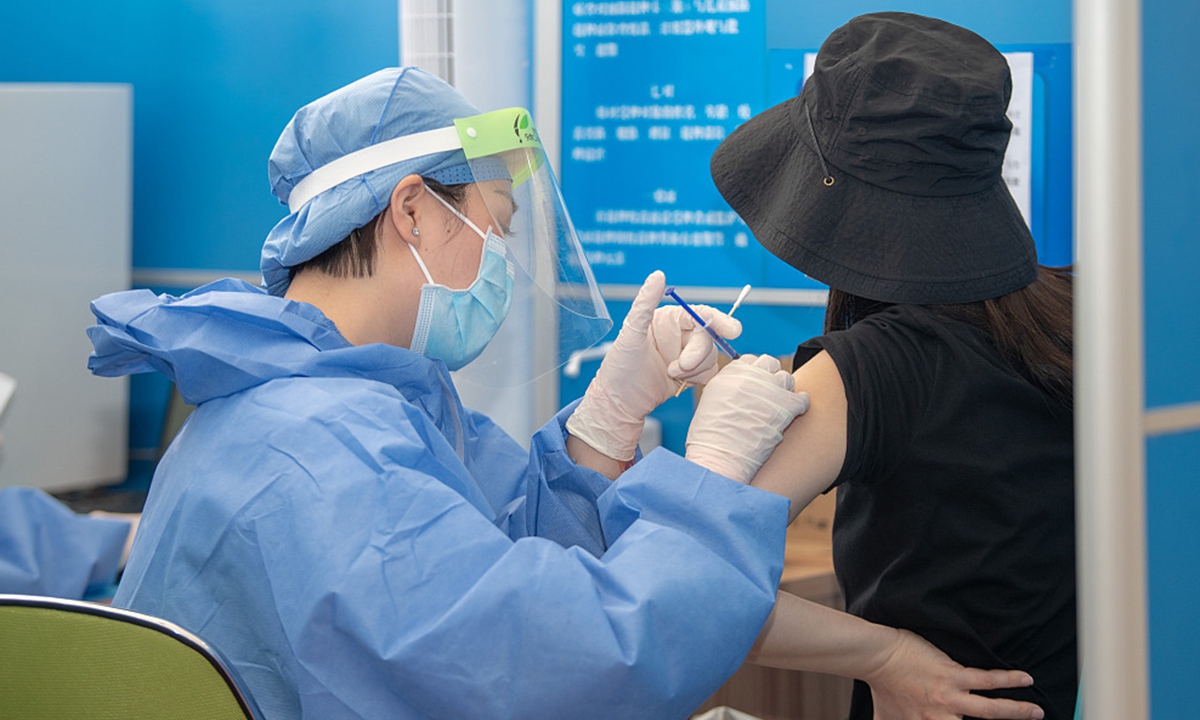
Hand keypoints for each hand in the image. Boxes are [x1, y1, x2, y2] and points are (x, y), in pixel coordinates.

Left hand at [566, 270, 739, 460]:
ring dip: (694, 368)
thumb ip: (645, 304)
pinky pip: (710, 372)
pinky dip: (699, 378)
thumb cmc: (619, 368)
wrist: (619, 403)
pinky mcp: (690, 374)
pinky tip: (679, 382)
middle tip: (680, 367)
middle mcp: (679, 335)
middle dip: (697, 354)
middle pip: (708, 337)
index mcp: (668, 320)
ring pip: (711, 356)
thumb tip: (657, 275)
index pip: (701, 314)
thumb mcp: (630, 333)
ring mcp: (686, 355)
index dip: (719, 320)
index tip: (733, 331)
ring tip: (671, 373)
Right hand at [685, 354, 810, 482]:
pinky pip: (802, 399)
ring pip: (787, 379)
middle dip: (771, 377)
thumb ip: (728, 387)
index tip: (754, 385)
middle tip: (769, 394)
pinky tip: (795, 412)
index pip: (750, 360)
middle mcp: (752, 376)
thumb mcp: (710, 402)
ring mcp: (771, 389)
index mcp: (731, 373)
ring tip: (779, 406)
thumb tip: (741, 388)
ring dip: (785, 390)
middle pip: (770, 364)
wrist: (720, 458)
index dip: (754, 373)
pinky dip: (800, 404)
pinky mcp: (786, 407)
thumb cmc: (709, 438)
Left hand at [865, 629, 1044, 719]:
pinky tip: (1025, 679)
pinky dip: (1008, 680)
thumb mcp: (885, 717)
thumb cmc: (881, 685)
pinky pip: (986, 679)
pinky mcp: (952, 674)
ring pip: (991, 709)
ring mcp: (949, 696)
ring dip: (1017, 711)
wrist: (877, 657)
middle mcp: (941, 716)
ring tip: (1036, 711)